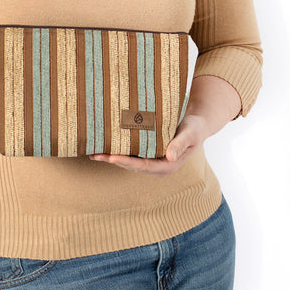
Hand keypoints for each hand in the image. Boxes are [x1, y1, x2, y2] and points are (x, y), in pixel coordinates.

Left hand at [87, 75, 242, 174]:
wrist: (196, 123)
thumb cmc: (195, 128)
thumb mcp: (190, 134)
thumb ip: (180, 144)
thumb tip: (169, 156)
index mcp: (167, 165)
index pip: (143, 166)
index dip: (126, 162)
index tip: (112, 158)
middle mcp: (156, 165)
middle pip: (131, 164)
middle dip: (112, 160)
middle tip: (94, 154)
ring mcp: (151, 159)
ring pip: (128, 159)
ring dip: (111, 156)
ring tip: (92, 151)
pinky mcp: (147, 151)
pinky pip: (130, 152)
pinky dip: (117, 148)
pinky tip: (104, 144)